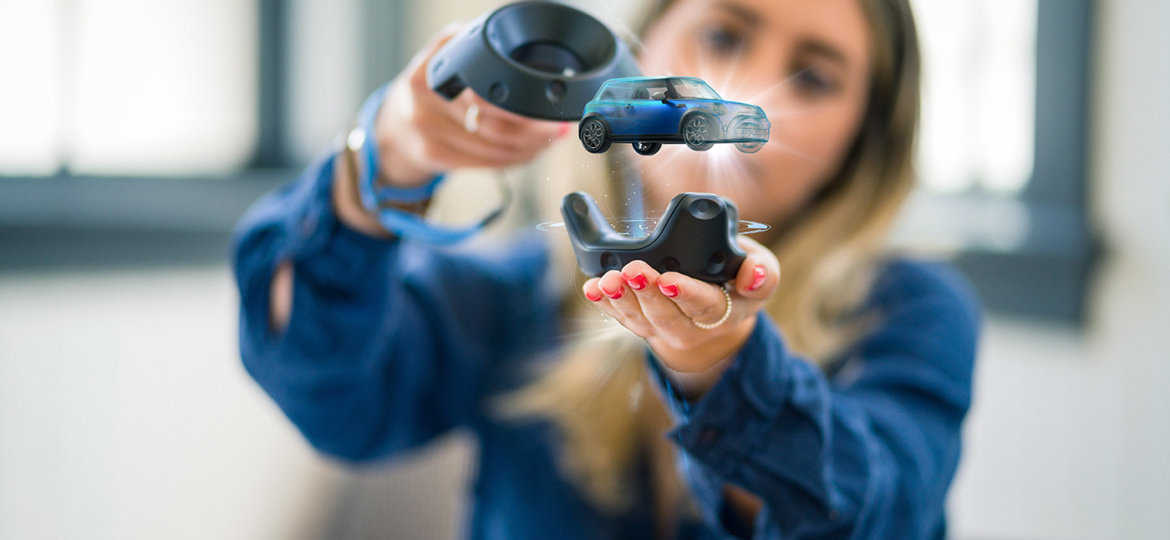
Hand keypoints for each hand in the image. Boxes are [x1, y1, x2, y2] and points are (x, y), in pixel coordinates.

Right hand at [375, 23, 568, 186]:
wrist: (394, 123)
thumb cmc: (433, 88)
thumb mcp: (447, 55)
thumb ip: (477, 50)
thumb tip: (530, 62)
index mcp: (435, 65)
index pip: (488, 90)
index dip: (524, 104)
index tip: (549, 108)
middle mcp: (425, 95)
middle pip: (495, 123)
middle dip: (535, 131)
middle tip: (557, 129)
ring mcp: (425, 128)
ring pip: (494, 147)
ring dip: (529, 148)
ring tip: (546, 142)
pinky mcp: (431, 155)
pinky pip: (485, 162)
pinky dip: (512, 160)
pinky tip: (526, 154)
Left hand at [582, 236, 780, 377]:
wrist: (718, 306)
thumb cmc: (737, 278)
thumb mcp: (762, 272)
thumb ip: (763, 273)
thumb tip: (753, 275)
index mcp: (727, 313)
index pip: (707, 307)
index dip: (687, 294)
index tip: (669, 279)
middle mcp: (694, 328)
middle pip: (667, 316)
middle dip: (647, 293)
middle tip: (632, 270)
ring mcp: (664, 329)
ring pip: (641, 320)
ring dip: (621, 299)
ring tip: (607, 280)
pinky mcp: (642, 323)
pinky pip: (622, 317)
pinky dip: (604, 303)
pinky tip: (592, 289)